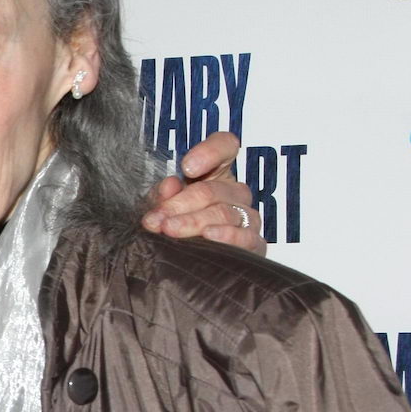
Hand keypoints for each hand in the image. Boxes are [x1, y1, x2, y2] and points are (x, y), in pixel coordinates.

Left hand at [140, 132, 265, 253]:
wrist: (183, 265)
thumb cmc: (171, 226)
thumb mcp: (160, 206)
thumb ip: (162, 194)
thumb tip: (170, 186)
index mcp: (216, 173)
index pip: (225, 146)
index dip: (210, 152)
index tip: (187, 167)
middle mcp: (235, 193)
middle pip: (214, 190)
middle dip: (180, 203)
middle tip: (156, 218)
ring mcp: (247, 218)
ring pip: (225, 213)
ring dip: (194, 222)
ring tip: (170, 229)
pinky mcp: (253, 245)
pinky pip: (248, 238)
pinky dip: (228, 236)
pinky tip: (209, 236)